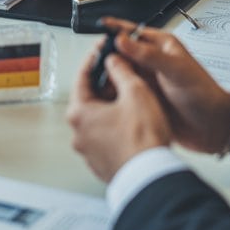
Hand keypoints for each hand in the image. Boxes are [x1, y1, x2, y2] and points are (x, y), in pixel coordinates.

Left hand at [67, 47, 168, 181]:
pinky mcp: (102, 164)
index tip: (102, 52)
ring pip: (98, 120)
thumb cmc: (142, 140)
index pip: (82, 77)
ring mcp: (89, 152)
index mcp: (79, 114)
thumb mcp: (135, 92)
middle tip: (122, 74)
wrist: (151, 177)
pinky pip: (106, 139)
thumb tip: (114, 61)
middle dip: (106, 85)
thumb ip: (122, 71)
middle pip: (89, 99)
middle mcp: (78, 134)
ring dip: (112, 108)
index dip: (94, 60)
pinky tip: (134, 126)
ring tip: (132, 101)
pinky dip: (116, 129)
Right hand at [101, 18, 229, 154]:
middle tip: (94, 62)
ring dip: (108, 76)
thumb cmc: (204, 95)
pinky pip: (122, 92)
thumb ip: (148, 55)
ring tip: (97, 80)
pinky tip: (105, 96)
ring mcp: (147, 80)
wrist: (214, 128)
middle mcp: (152, 62)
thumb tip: (122, 40)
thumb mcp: (176, 71)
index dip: (115, 29)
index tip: (98, 27)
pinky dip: (112, 93)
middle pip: (121, 53)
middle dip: (106, 56)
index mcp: (161, 47)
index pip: (132, 32)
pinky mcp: (144, 98)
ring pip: (119, 73)